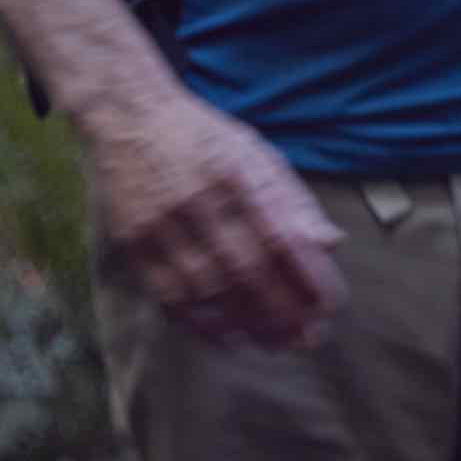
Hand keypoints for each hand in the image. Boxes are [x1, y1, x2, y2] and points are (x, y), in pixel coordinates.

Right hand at [83, 86, 345, 349]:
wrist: (128, 115)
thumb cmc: (205, 139)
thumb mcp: (257, 154)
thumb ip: (294, 200)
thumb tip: (332, 244)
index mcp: (237, 173)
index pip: (282, 236)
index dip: (309, 277)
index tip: (330, 305)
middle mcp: (198, 198)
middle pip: (247, 270)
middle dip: (283, 311)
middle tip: (310, 338)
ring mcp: (160, 221)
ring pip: (209, 289)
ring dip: (247, 324)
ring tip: (278, 345)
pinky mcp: (132, 240)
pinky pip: (167, 294)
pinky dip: (201, 323)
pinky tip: (229, 339)